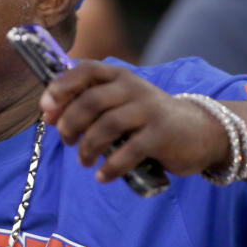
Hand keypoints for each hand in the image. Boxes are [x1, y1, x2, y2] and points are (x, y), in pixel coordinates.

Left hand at [39, 61, 229, 183]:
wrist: (200, 130)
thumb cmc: (147, 117)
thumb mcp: (121, 101)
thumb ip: (89, 103)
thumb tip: (50, 116)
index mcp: (118, 76)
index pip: (84, 71)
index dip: (60, 88)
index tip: (46, 109)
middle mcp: (133, 88)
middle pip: (91, 101)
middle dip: (70, 123)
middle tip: (66, 140)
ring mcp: (149, 110)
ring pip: (106, 126)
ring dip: (87, 147)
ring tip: (83, 161)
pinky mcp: (161, 135)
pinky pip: (128, 151)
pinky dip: (110, 167)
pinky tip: (102, 176)